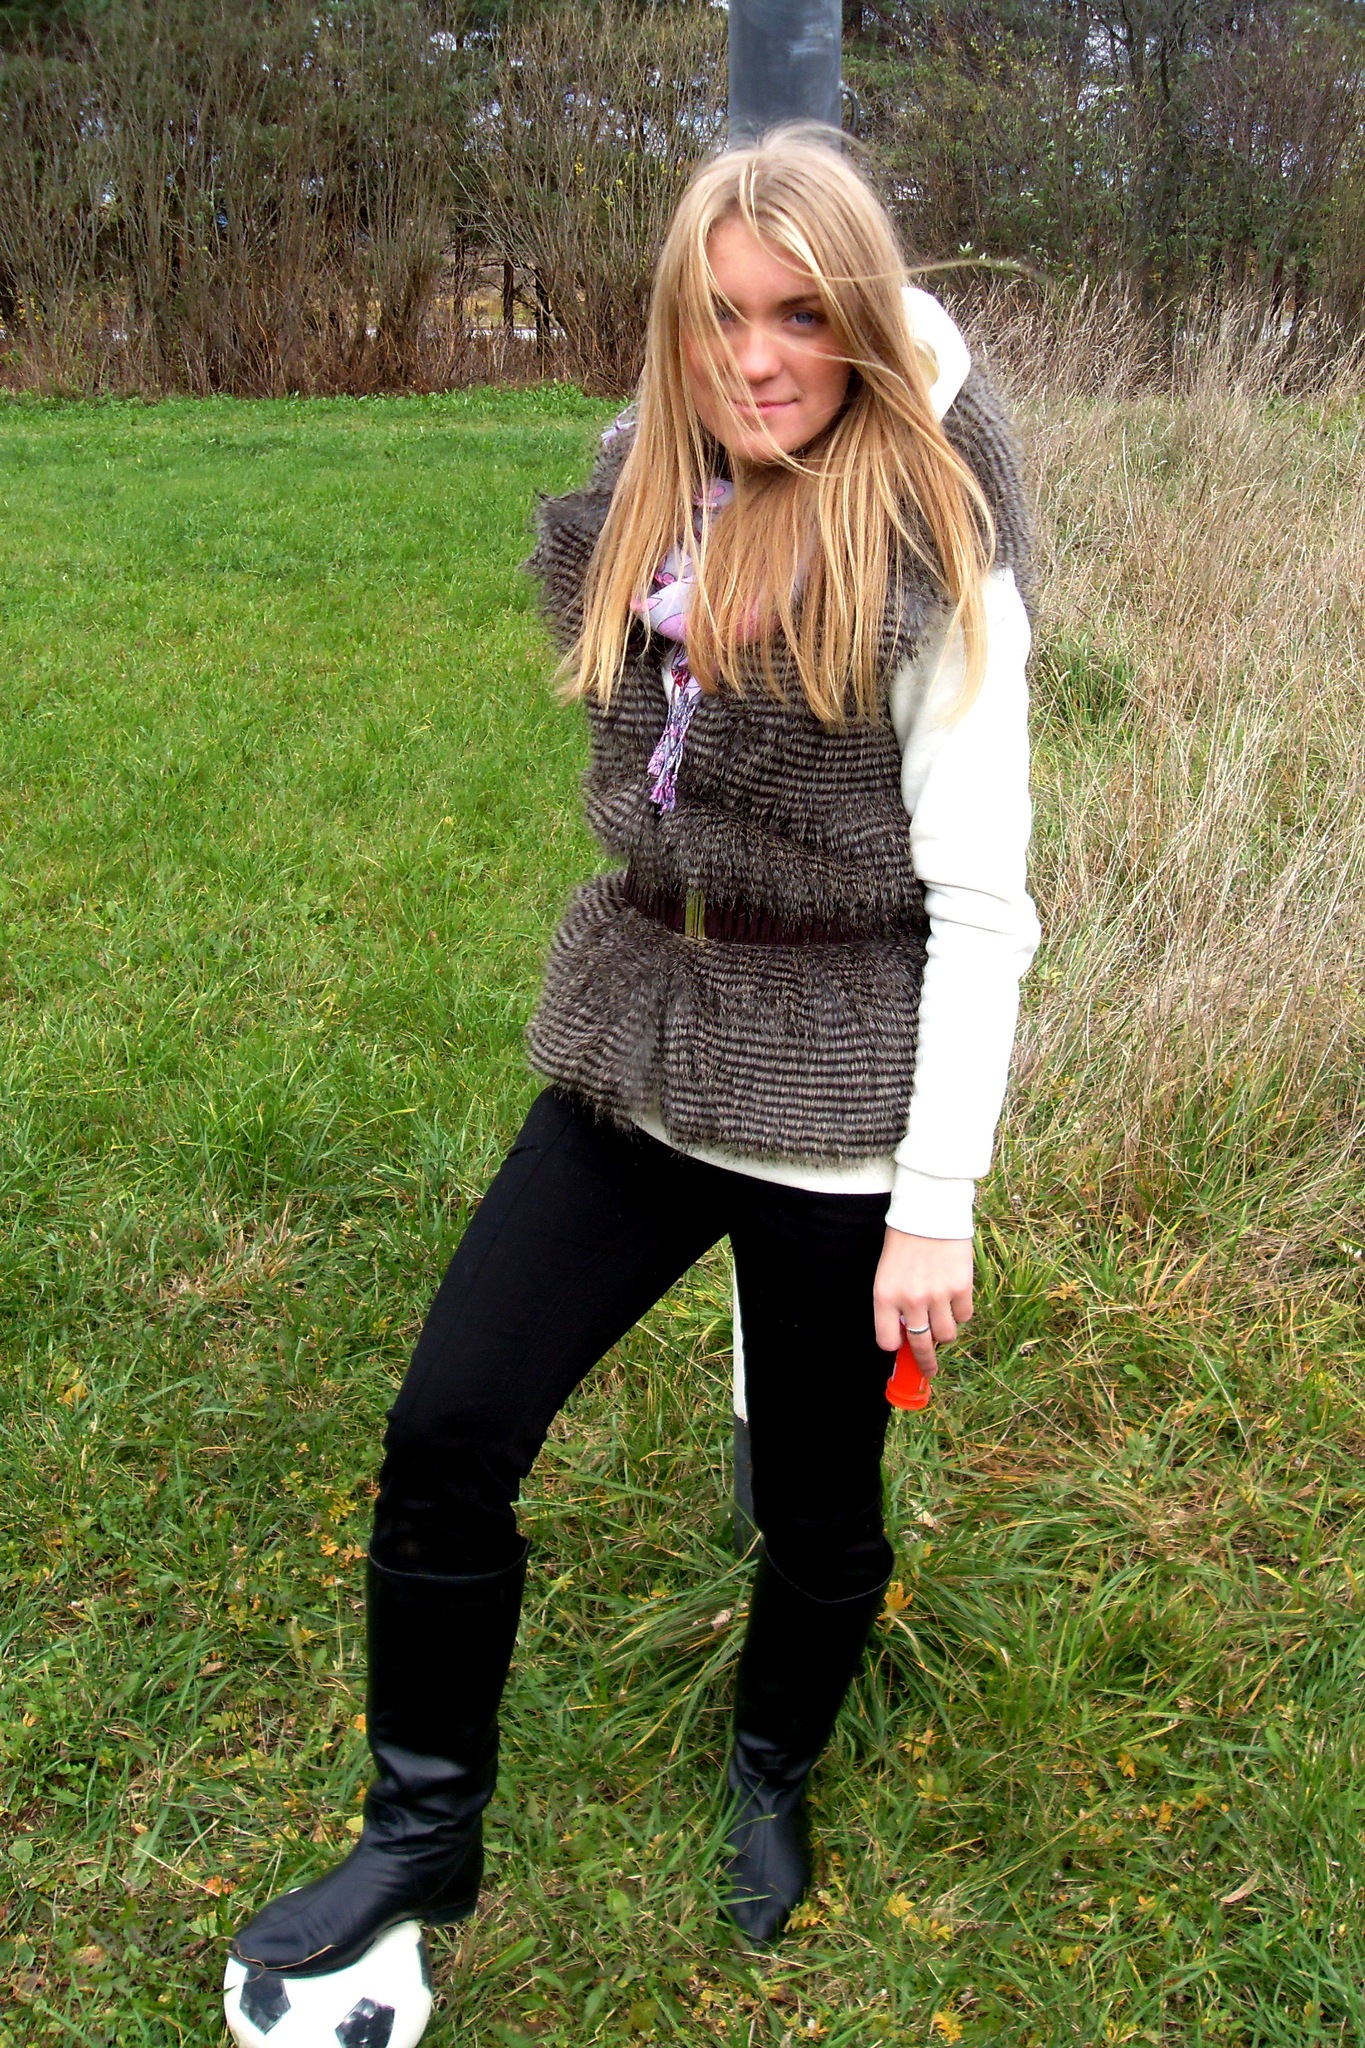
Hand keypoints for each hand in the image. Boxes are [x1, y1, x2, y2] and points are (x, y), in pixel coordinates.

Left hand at [873, 1227, 973, 1379]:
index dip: (895, 1346)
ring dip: (944, 1332)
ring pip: (946, 1335)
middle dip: (925, 1363)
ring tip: (942, 1320)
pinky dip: (960, 1312)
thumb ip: (894, 1303)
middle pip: (920, 1345)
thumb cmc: (904, 1241)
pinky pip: (964, 1316)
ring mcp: (938, 1295)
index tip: (900, 1347)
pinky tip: (955, 1298)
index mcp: (885, 1296)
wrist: (929, 1211)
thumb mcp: (887, 1272)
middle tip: (929, 1369)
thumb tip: (908, 1334)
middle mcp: (910, 1300)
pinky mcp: (961, 1287)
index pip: (887, 1341)